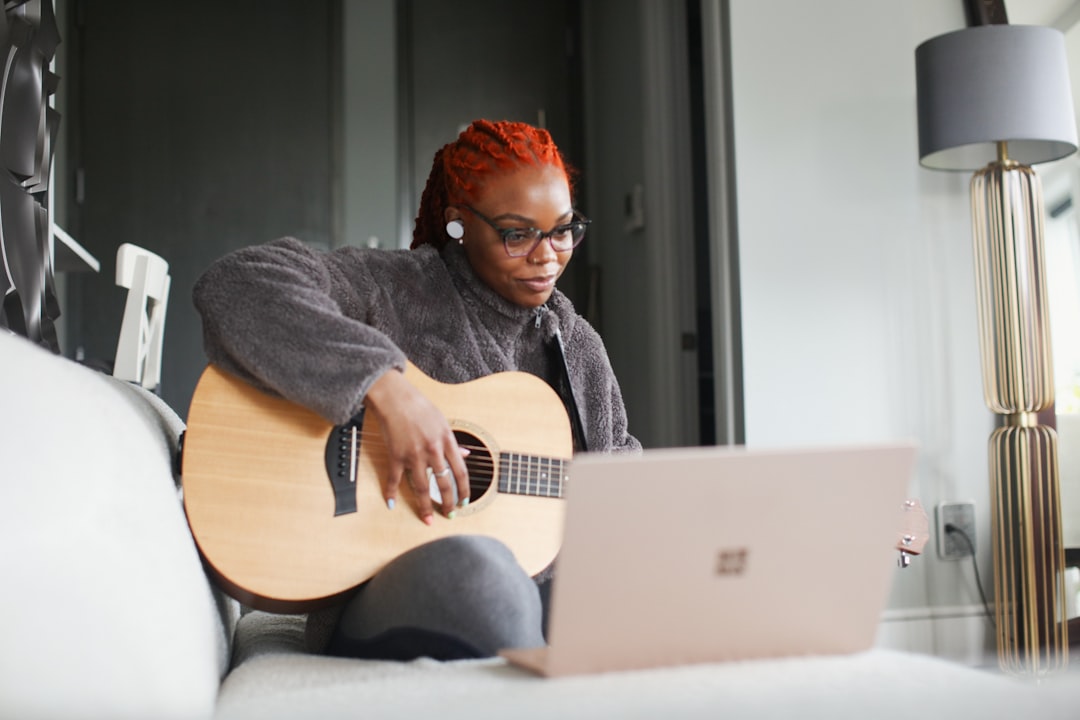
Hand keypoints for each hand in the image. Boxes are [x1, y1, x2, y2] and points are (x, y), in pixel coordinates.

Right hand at [364, 368, 469, 523]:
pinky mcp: (396, 455)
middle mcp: (433, 450)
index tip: (465, 502)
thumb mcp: (442, 421)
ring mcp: (414, 454)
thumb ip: (453, 441)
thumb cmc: (419, 406)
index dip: (464, 490)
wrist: (395, 397)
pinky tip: (391, 504)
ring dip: (425, 506)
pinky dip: (391, 492)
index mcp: (447, 440)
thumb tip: (466, 454)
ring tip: (428, 519)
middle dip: (449, 503)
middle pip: (444, 483)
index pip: (461, 472)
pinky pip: (394, 478)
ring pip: (422, 487)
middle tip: (450, 515)